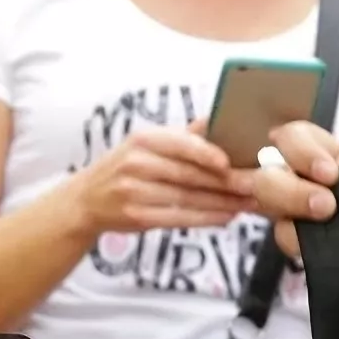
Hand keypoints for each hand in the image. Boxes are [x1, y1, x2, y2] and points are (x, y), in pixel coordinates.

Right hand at [68, 121, 256, 235]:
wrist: (84, 200)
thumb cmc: (122, 169)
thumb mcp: (143, 145)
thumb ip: (180, 137)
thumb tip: (216, 120)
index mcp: (141, 140)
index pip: (179, 143)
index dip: (206, 153)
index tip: (231, 162)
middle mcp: (135, 164)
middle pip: (188, 174)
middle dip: (226, 181)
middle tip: (254, 185)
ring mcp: (134, 191)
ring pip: (188, 197)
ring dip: (223, 202)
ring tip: (249, 202)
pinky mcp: (137, 217)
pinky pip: (179, 217)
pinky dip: (207, 218)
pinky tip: (227, 216)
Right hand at [253, 121, 338, 257]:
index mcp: (329, 157)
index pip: (291, 137)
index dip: (299, 149)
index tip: (331, 172)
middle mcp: (305, 184)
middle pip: (267, 176)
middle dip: (288, 189)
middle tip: (326, 206)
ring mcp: (302, 218)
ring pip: (266, 209)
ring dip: (289, 214)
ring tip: (323, 225)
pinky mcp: (309, 250)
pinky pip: (286, 241)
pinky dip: (297, 244)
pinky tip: (318, 248)